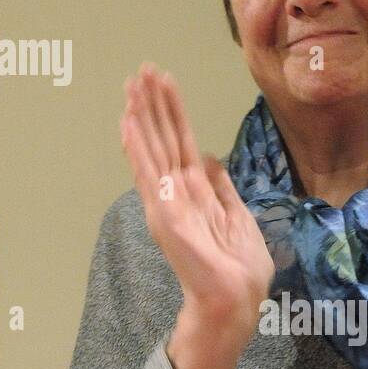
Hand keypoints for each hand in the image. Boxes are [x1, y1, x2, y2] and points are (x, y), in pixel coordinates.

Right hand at [121, 63, 272, 339]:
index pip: (181, 139)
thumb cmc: (239, 267)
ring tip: (131, 86)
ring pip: (152, 149)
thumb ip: (222, 188)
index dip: (172, 109)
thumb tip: (212, 158)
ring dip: (141, 116)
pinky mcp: (162, 213)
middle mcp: (176, 189)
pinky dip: (136, 149)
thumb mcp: (238, 217)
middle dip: (152, 103)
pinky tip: (127, 124)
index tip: (163, 80)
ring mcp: (166, 200)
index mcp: (196, 189)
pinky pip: (147, 175)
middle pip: (162, 137)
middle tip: (141, 69)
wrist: (235, 299)